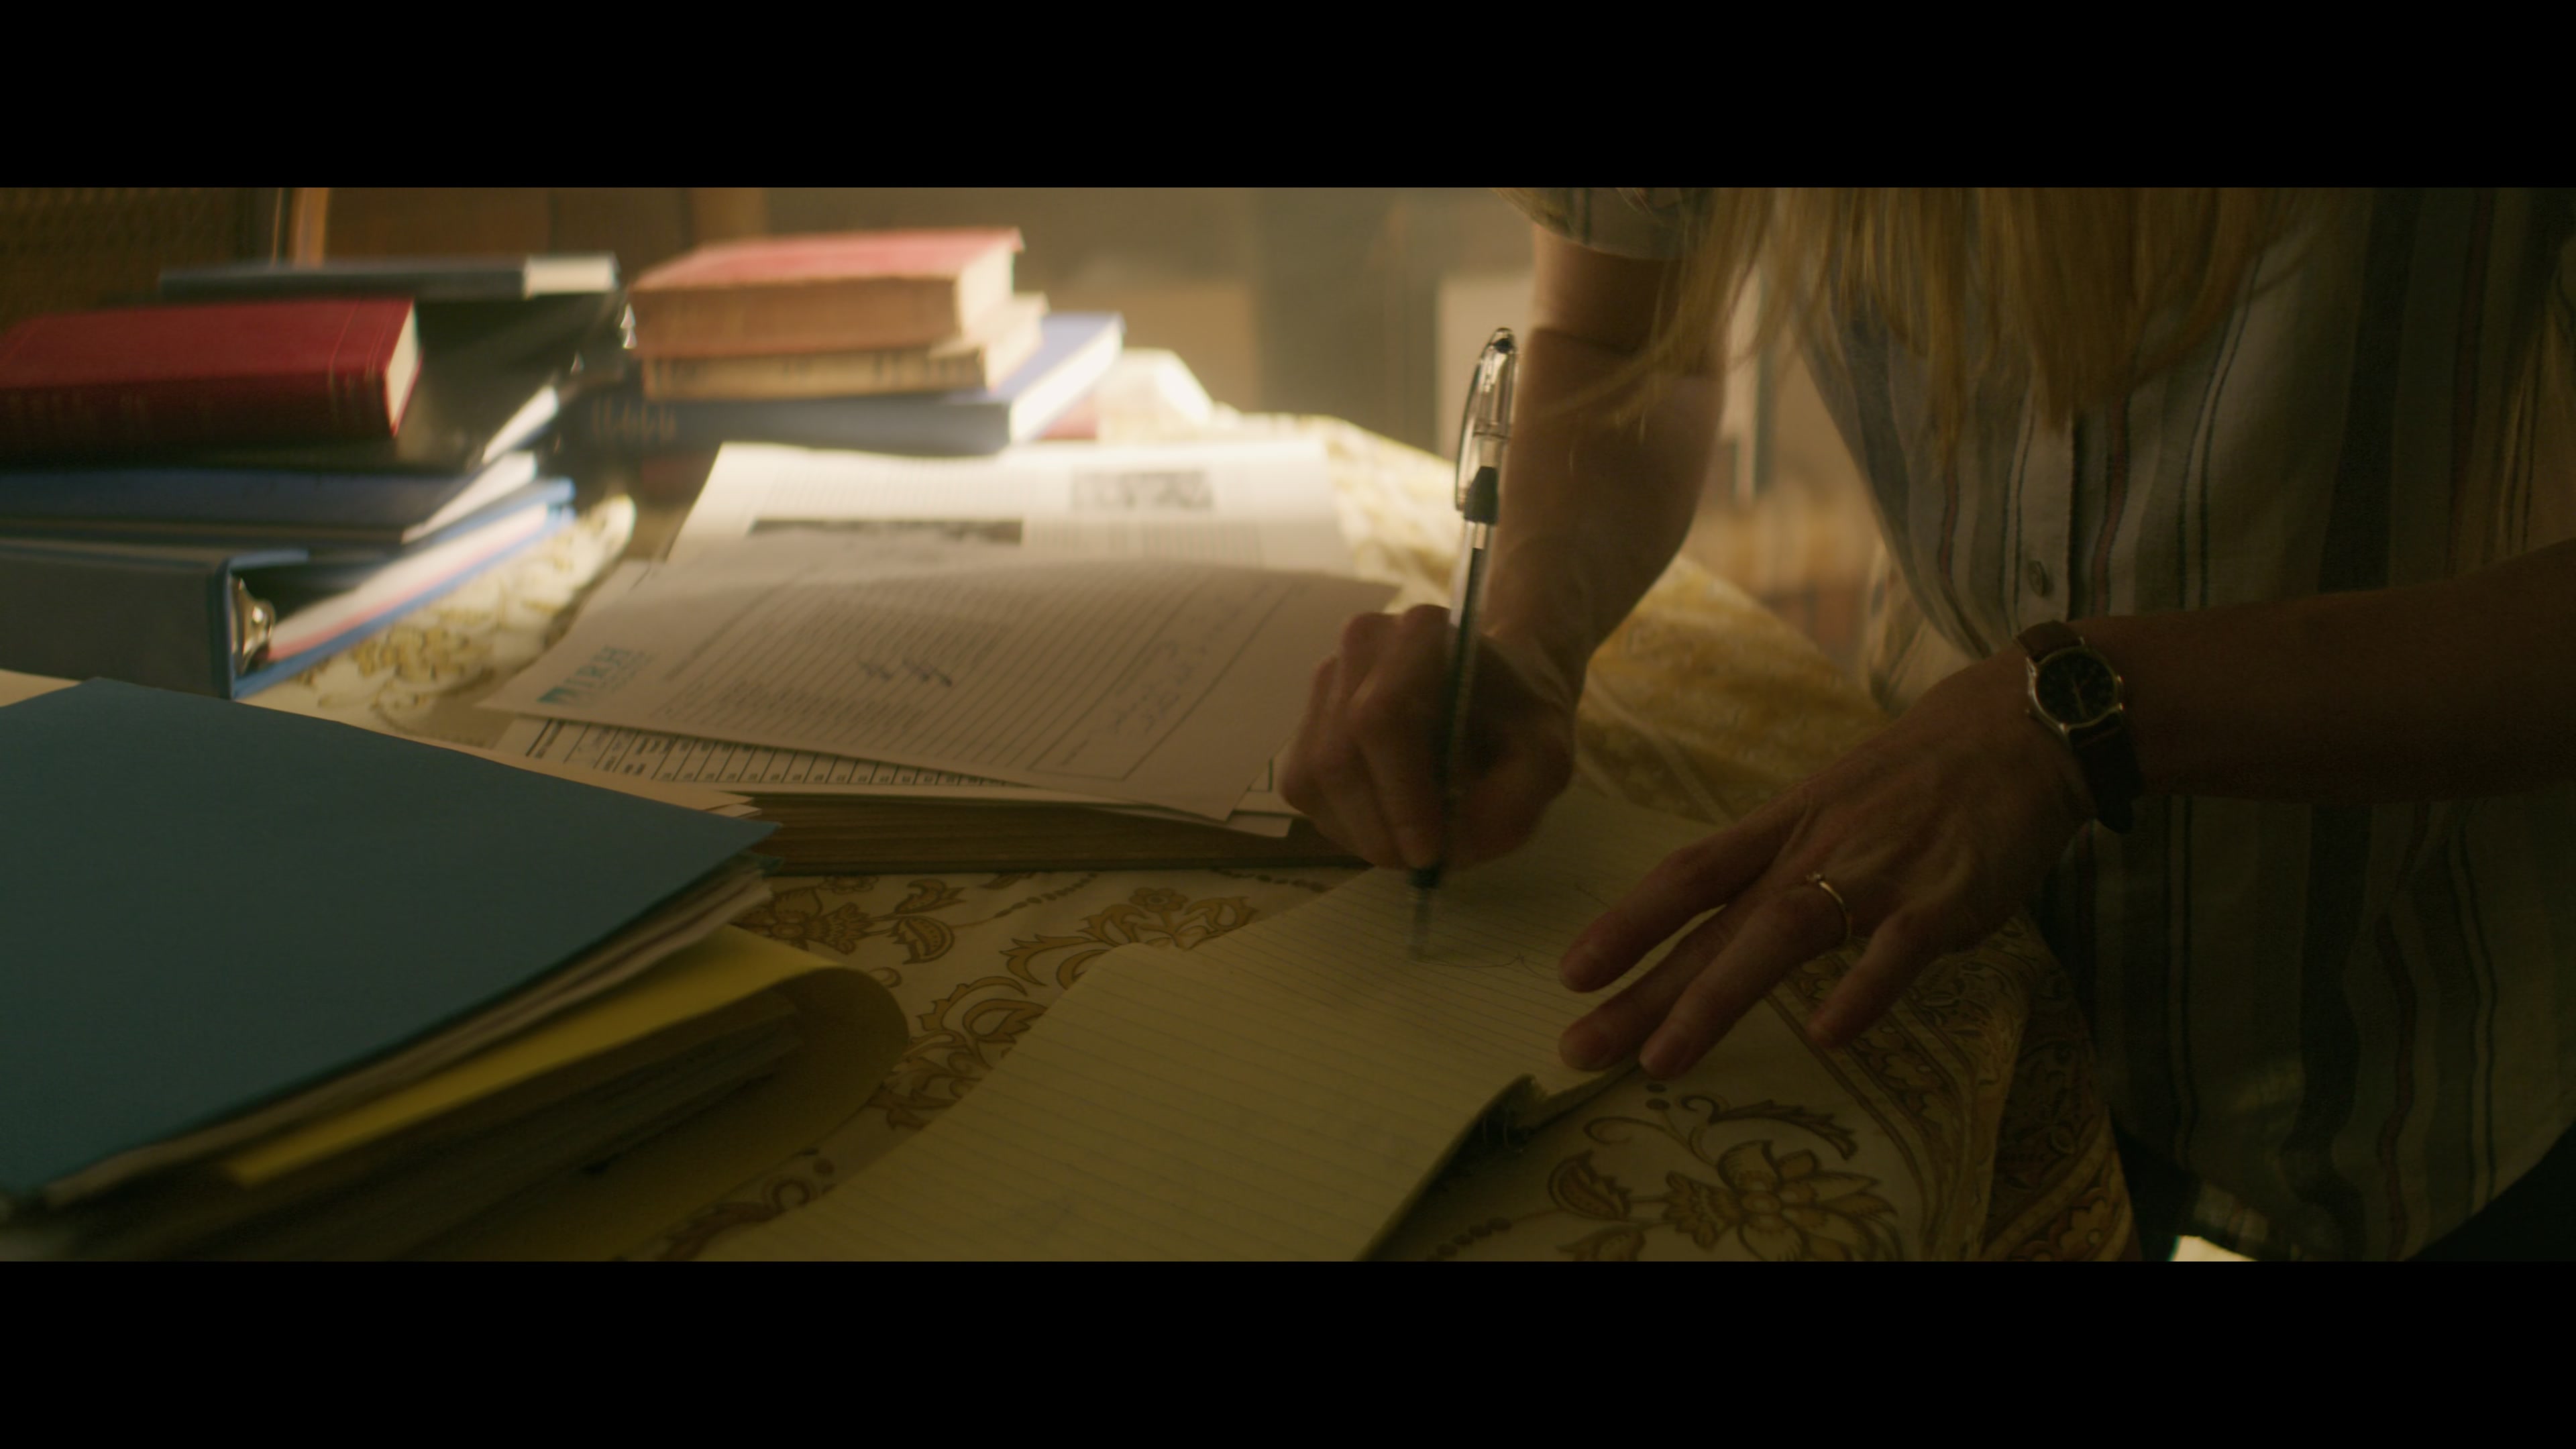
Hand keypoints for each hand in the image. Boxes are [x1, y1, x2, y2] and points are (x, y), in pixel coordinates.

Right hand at [1279, 605, 1579, 870]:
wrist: (1498, 681)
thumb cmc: (1522, 717)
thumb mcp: (1547, 760)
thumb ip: (1513, 803)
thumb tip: (1451, 848)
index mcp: (1422, 635)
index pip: (1383, 720)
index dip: (1398, 796)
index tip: (1429, 853)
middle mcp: (1361, 644)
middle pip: (1336, 756)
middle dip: (1377, 828)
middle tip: (1421, 863)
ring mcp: (1325, 678)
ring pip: (1312, 778)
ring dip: (1360, 830)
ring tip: (1412, 840)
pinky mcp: (1307, 717)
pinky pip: (1304, 786)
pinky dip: (1343, 822)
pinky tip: (1387, 819)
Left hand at [1555, 651, 2096, 1077]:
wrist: (2024, 726)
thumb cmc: (1920, 777)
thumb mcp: (1830, 807)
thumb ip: (1780, 866)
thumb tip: (1722, 927)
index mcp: (1784, 830)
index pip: (1688, 876)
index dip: (1627, 924)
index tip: (1570, 974)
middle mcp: (1815, 850)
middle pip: (1714, 923)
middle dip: (1643, 990)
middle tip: (1579, 1048)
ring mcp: (1878, 871)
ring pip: (1781, 934)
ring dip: (1716, 999)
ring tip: (1663, 1059)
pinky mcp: (1945, 897)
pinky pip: (1897, 948)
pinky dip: (1862, 988)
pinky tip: (1826, 1034)